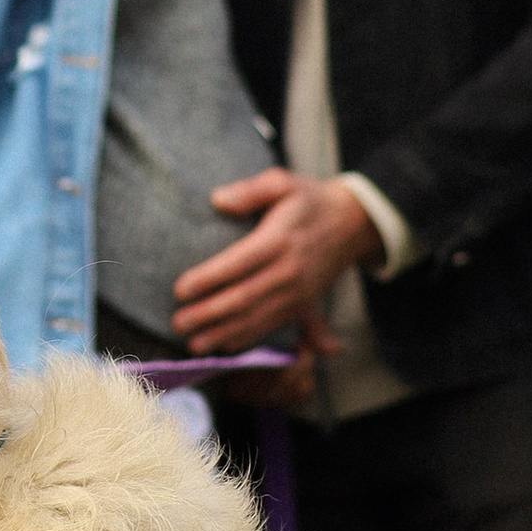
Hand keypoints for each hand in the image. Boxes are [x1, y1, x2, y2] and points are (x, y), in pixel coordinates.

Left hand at [169, 171, 380, 354]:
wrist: (354, 223)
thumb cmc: (310, 199)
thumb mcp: (283, 182)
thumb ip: (251, 190)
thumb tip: (217, 199)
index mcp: (279, 240)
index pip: (238, 263)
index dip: (208, 279)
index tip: (179, 290)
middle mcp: (289, 271)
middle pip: (243, 298)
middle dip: (207, 314)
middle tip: (176, 323)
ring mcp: (297, 292)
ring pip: (255, 319)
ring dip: (223, 334)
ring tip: (193, 344)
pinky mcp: (303, 305)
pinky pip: (272, 326)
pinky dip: (247, 339)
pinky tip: (224, 347)